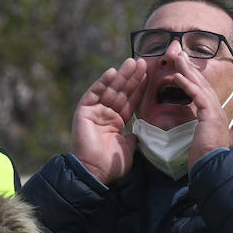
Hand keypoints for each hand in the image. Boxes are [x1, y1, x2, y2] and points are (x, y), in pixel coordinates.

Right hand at [71, 58, 146, 183]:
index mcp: (116, 122)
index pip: (130, 101)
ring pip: (110, 89)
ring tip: (133, 62)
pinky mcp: (84, 110)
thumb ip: (135, 136)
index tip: (149, 75)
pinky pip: (95, 93)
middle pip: (121, 92)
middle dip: (132, 77)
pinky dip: (103, 82)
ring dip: (121, 75)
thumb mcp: (129, 148)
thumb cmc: (111, 164)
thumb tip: (141, 132)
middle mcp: (106, 114)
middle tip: (143, 61)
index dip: (139, 89)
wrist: (94, 171)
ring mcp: (95, 111)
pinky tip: (113, 71)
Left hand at [164, 52, 232, 169]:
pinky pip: (198, 95)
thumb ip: (195, 133)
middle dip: (190, 68)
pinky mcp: (210, 115)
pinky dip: (188, 84)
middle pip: (202, 84)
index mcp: (214, 117)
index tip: (182, 69)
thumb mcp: (198, 142)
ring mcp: (215, 111)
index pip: (202, 92)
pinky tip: (178, 75)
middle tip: (180, 55)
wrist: (214, 168)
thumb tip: (190, 133)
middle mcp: (217, 111)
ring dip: (188, 70)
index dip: (192, 79)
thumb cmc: (204, 160)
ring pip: (200, 85)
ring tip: (178, 58)